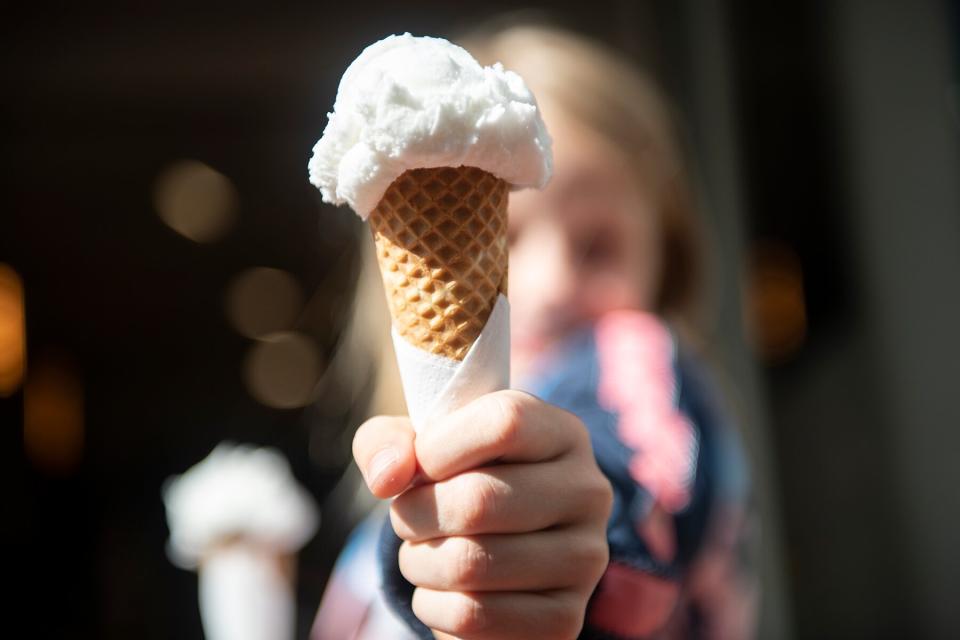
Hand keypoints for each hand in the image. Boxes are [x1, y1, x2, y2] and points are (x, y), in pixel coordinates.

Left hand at [353, 390, 612, 639]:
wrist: (492, 555)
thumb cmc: (452, 483)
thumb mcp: (418, 448)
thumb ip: (387, 442)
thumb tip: (388, 477)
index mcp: (562, 433)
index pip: (505, 423)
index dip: (440, 446)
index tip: (420, 465)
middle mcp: (587, 492)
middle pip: (480, 500)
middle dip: (415, 513)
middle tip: (408, 517)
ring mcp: (584, 559)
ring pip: (470, 564)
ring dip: (419, 562)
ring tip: (421, 552)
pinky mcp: (565, 619)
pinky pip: (474, 616)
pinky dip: (434, 606)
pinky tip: (441, 591)